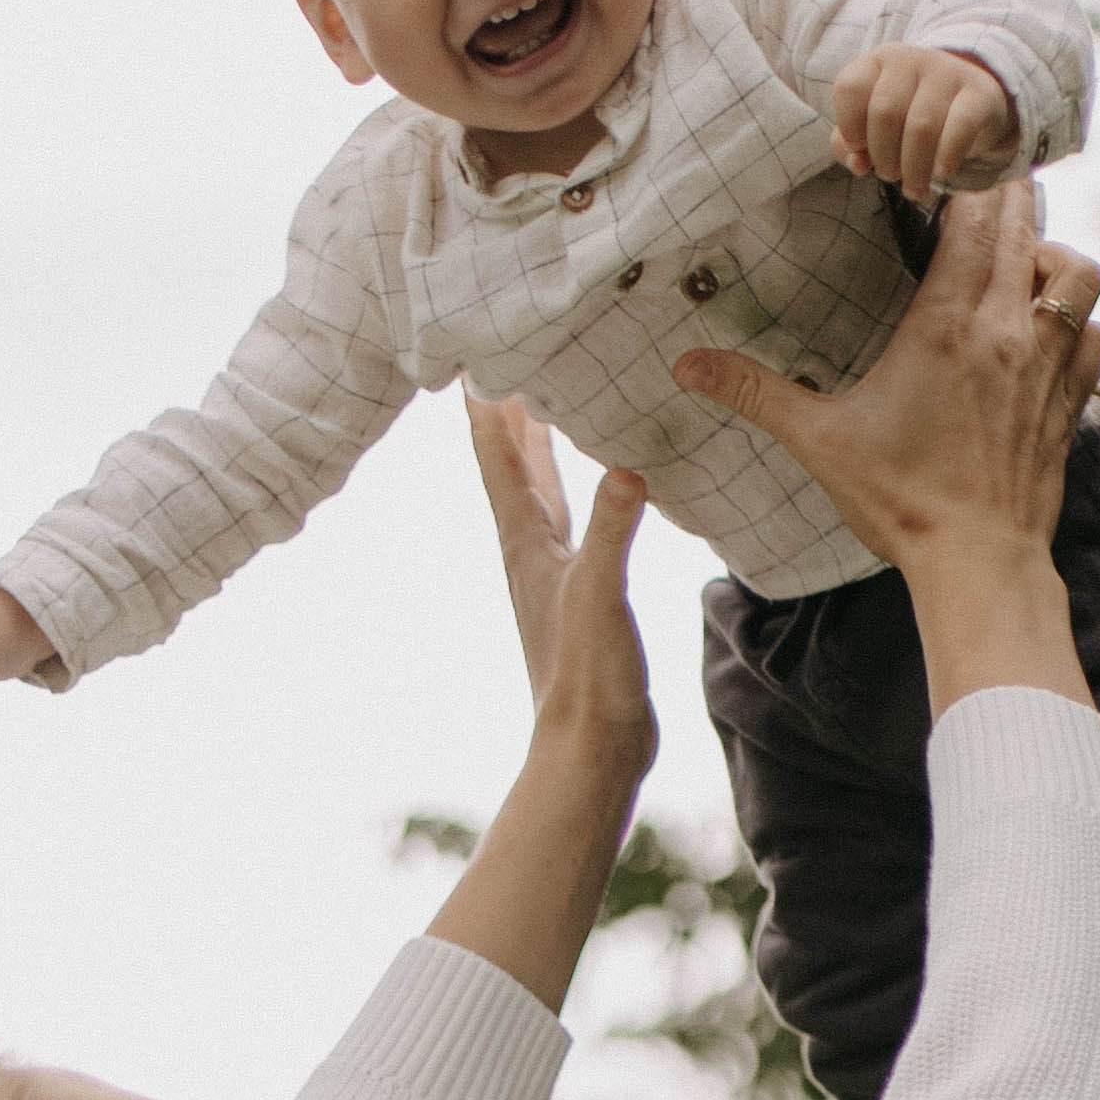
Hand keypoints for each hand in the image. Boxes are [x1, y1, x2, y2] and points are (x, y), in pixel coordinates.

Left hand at [462, 394, 656, 782]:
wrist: (591, 748)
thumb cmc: (584, 677)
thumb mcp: (600, 593)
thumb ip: (613, 529)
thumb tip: (627, 466)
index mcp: (525, 543)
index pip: (497, 458)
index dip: (485, 406)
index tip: (472, 351)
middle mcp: (532, 552)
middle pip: (514, 466)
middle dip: (511, 413)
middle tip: (511, 357)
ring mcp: (556, 574)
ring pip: (544, 493)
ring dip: (541, 449)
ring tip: (548, 403)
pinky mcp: (585, 594)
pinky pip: (579, 522)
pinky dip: (584, 491)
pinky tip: (606, 486)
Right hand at [671, 186, 1099, 713]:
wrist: (978, 562)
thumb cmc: (901, 501)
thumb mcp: (819, 441)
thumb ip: (754, 392)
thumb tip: (686, 364)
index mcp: (946, 323)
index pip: (974, 216)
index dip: (965, 182)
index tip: (943, 173)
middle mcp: (1006, 330)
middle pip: (1027, 225)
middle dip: (1006, 198)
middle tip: (976, 196)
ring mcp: (1047, 363)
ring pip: (1078, 271)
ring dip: (1052, 254)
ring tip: (1019, 264)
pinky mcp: (1069, 400)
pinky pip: (1095, 331)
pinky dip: (1078, 317)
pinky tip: (1049, 328)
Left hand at [831, 45, 1016, 206]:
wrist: (970, 100)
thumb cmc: (910, 115)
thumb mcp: (873, 125)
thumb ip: (849, 145)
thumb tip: (857, 163)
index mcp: (878, 62)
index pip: (850, 87)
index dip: (849, 125)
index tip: (859, 148)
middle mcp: (911, 60)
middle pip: (885, 113)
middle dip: (883, 157)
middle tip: (891, 176)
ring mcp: (947, 72)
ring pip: (921, 126)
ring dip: (914, 168)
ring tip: (914, 188)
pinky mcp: (979, 93)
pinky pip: (961, 126)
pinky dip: (947, 155)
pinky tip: (942, 172)